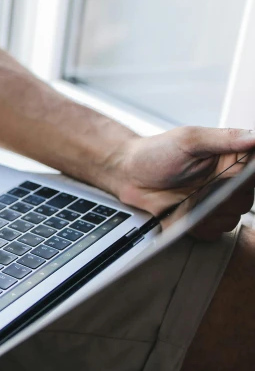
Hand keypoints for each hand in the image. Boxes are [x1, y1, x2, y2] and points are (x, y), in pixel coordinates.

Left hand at [113, 127, 254, 239]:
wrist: (128, 174)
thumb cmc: (155, 152)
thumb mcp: (190, 139)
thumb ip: (225, 138)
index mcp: (230, 159)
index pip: (253, 175)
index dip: (246, 180)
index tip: (231, 177)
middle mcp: (225, 182)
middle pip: (246, 200)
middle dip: (227, 197)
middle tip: (205, 187)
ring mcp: (212, 203)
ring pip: (232, 218)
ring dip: (213, 214)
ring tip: (191, 199)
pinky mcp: (199, 220)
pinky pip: (213, 232)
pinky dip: (201, 227)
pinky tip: (186, 213)